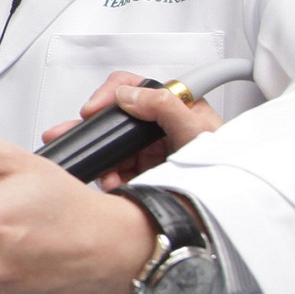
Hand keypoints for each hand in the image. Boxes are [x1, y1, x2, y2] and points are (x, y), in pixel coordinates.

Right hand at [42, 71, 228, 188]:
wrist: (218, 207)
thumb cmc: (223, 166)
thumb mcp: (196, 131)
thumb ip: (164, 106)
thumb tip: (130, 94)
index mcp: (176, 106)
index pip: (137, 86)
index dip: (112, 93)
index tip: (94, 109)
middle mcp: (160, 125)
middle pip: (117, 116)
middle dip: (93, 127)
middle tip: (71, 131)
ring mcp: (150, 150)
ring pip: (113, 145)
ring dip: (102, 156)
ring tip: (99, 167)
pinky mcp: (143, 173)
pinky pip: (115, 169)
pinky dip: (108, 175)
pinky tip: (110, 180)